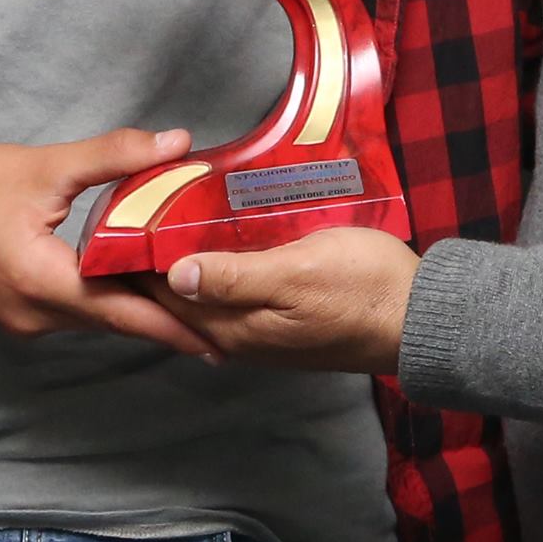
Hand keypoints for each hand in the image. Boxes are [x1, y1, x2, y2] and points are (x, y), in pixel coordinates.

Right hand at [0, 131, 214, 357]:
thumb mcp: (48, 164)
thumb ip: (115, 156)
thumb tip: (180, 144)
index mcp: (40, 282)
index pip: (121, 312)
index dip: (172, 327)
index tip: (216, 342)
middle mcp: (32, 315)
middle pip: (114, 320)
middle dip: (166, 319)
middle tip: (221, 317)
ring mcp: (21, 319)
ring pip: (95, 318)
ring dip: (139, 310)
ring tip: (193, 301)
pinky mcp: (16, 311)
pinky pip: (75, 311)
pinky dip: (110, 300)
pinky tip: (140, 284)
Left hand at [156, 227, 418, 371]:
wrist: (417, 316)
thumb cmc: (362, 288)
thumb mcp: (298, 273)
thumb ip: (235, 278)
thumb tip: (174, 275)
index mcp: (235, 327)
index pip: (167, 293)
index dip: (143, 257)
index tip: (125, 215)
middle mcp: (240, 336)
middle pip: (182, 296)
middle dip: (159, 257)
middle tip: (144, 205)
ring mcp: (263, 331)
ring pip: (207, 294)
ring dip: (189, 261)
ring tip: (175, 214)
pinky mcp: (283, 319)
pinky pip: (234, 293)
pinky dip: (218, 268)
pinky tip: (222, 241)